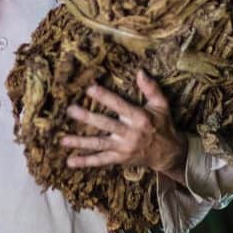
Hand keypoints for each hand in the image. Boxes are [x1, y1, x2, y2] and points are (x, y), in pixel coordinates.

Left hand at [62, 69, 186, 177]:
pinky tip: (70, 161)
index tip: (90, 88)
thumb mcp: (161, 105)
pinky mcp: (120, 159)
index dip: (105, 97)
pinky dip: (86, 161)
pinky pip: (101, 161)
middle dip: (87, 117)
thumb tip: (140, 71)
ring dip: (80, 142)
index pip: (119, 106)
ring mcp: (123, 148)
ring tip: (63, 139)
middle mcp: (130, 134)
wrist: (169, 154)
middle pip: (105, 125)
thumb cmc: (163, 125)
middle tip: (70, 110)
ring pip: (99, 144)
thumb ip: (151, 88)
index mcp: (140, 118)